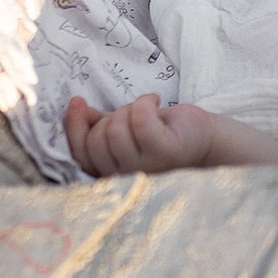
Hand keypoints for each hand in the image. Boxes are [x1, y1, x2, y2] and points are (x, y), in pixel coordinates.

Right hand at [65, 93, 214, 175]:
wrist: (204, 137)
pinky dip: (145, 102)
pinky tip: (155, 99)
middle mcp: (128, 178)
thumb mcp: (125, 128)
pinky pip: (140, 119)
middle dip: (110, 117)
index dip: (74, 127)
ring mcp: (147, 168)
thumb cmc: (163, 132)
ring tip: (147, 109)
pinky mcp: (165, 152)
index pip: (81, 154)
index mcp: (114, 174)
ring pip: (116, 130)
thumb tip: (74, 106)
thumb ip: (98, 124)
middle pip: (97, 140)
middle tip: (132, 112)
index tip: (77, 102)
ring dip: (130, 108)